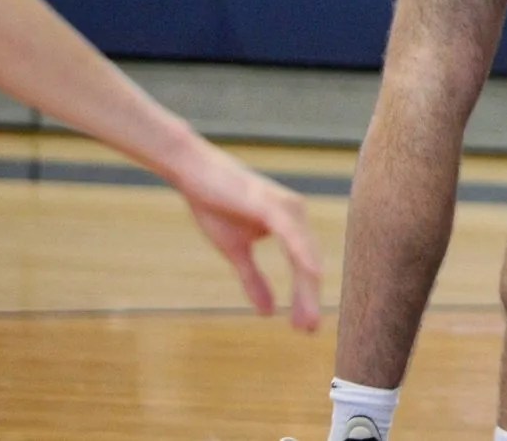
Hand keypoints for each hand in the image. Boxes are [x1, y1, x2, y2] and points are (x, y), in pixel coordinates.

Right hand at [166, 140, 322, 330]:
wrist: (194, 175)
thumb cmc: (215, 206)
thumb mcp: (235, 252)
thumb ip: (253, 280)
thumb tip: (268, 312)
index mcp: (290, 226)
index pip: (302, 267)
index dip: (304, 297)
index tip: (305, 328)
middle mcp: (296, 216)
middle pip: (308, 265)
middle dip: (309, 299)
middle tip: (309, 331)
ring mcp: (288, 209)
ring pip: (304, 255)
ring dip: (306, 288)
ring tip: (306, 318)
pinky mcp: (274, 205)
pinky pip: (292, 235)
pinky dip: (303, 255)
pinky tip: (311, 274)